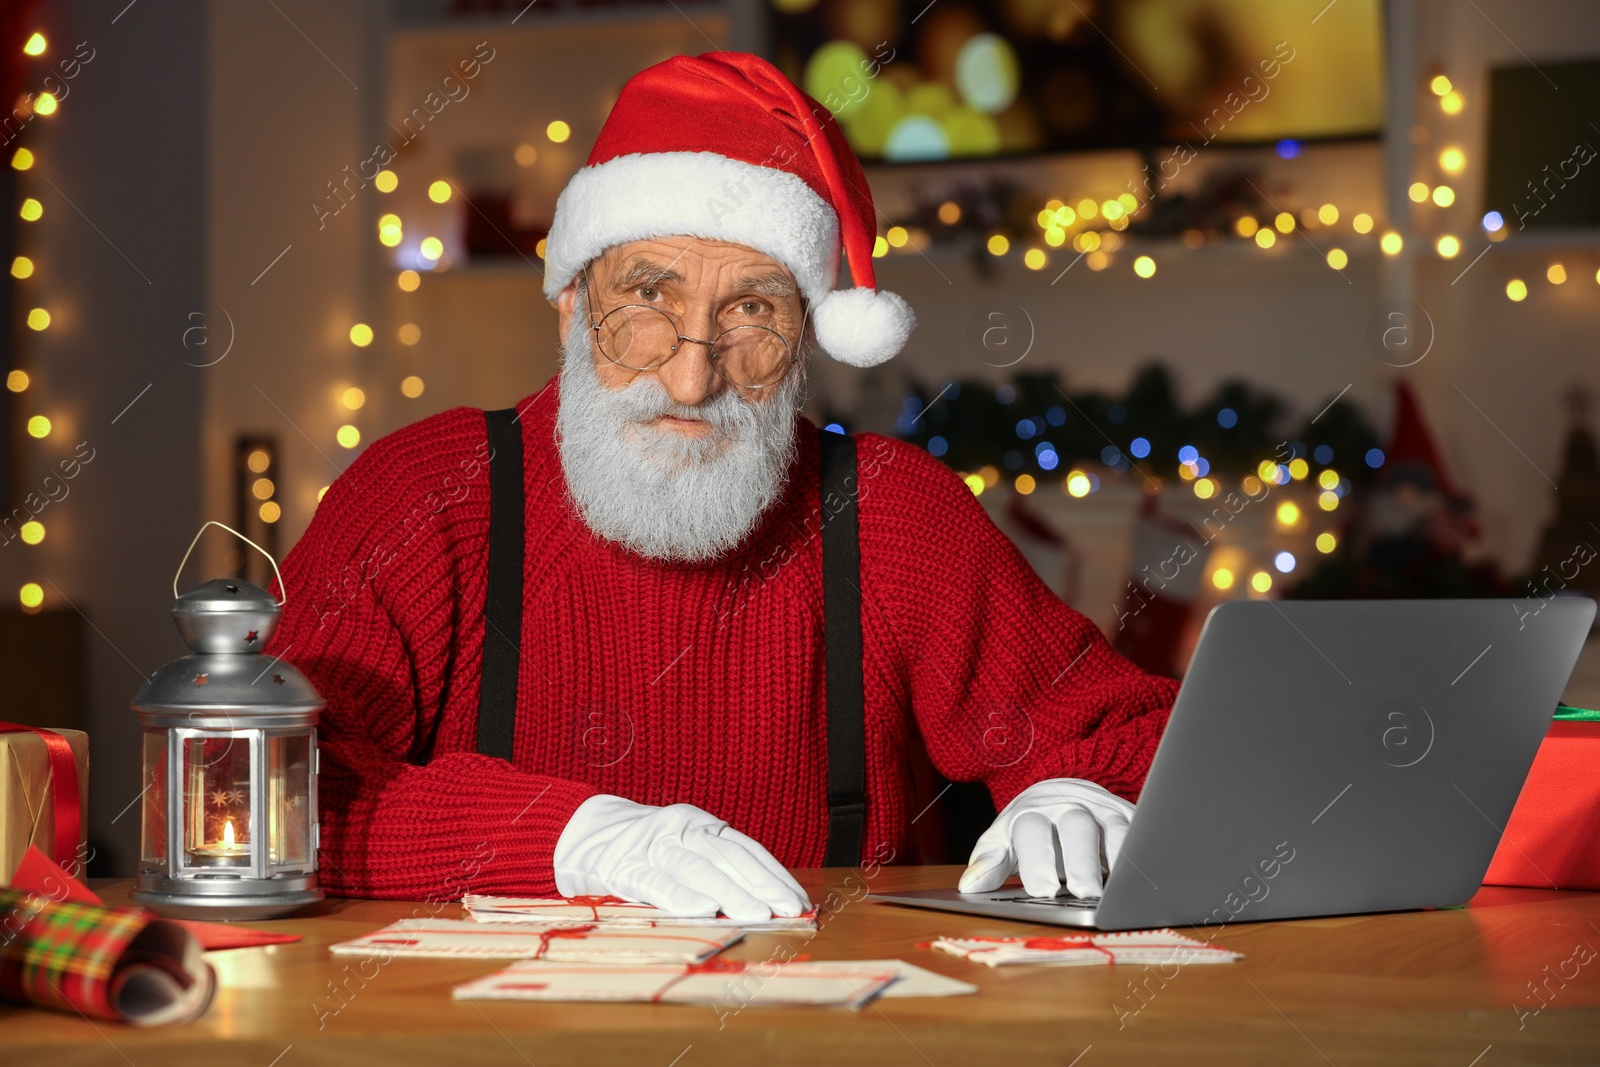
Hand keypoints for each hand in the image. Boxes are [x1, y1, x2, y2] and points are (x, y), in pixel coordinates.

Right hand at [553, 795, 810, 920]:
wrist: (583, 834)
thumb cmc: (646, 850)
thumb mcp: (684, 848)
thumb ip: (718, 867)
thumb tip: (767, 901)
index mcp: (700, 824)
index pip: (745, 848)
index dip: (773, 874)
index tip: (798, 900)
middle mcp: (680, 829)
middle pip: (728, 857)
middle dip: (761, 885)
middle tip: (788, 908)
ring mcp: (652, 846)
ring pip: (697, 868)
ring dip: (730, 892)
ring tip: (757, 913)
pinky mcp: (624, 867)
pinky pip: (656, 883)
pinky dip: (681, 896)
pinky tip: (704, 910)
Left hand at [958, 778, 1133, 898]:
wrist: (1066, 790)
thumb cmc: (1032, 826)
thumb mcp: (1004, 840)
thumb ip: (989, 861)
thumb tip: (970, 886)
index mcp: (1032, 814)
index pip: (1031, 831)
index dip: (1037, 861)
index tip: (1043, 890)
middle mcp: (1069, 809)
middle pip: (1076, 828)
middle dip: (1081, 861)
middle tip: (1085, 894)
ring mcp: (1104, 812)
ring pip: (1116, 829)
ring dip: (1120, 859)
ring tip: (1121, 890)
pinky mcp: (1132, 819)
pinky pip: (1144, 833)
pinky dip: (1146, 853)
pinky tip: (1147, 876)